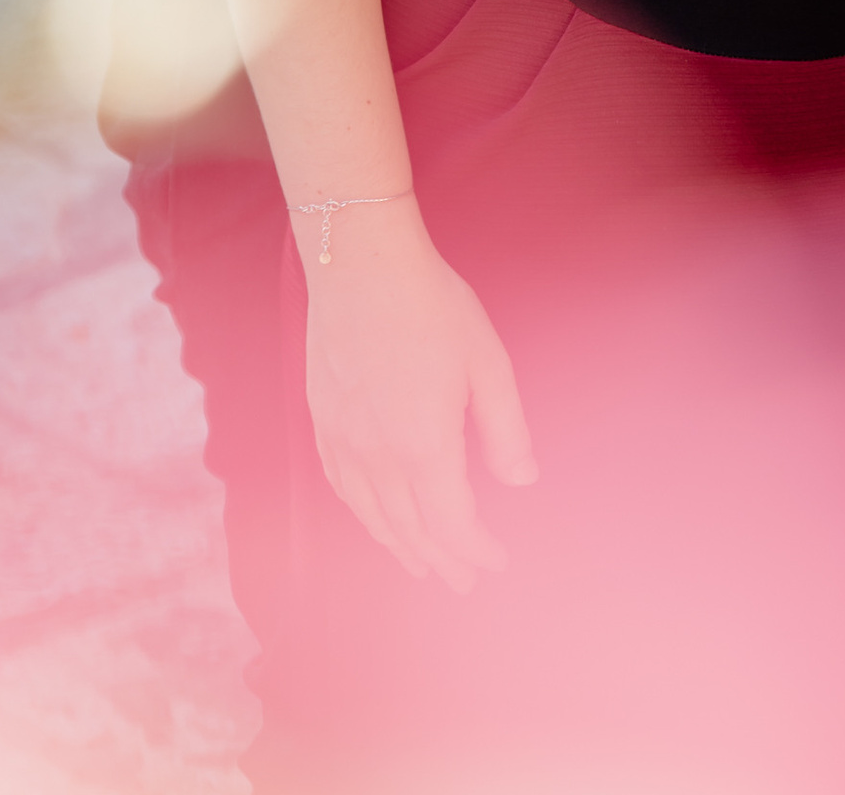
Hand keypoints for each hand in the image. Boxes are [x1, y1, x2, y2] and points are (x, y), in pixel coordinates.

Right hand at [302, 196, 536, 590]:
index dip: (476, 550)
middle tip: (464, 581)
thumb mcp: (488, 363)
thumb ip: (506, 430)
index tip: (498, 560)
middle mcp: (377, 454)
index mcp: (424, 445)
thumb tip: (522, 480)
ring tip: (420, 564)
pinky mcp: (322, 419)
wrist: (360, 262)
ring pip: (371, 515)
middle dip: (441, 561)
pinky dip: (362, 513)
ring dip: (399, 546)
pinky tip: (373, 515)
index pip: (452, 524)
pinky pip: (340, 485)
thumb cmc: (431, 305)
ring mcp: (344, 439)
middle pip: (410, 530)